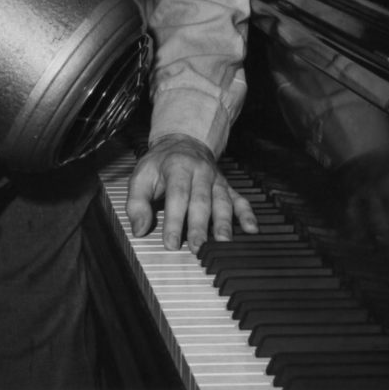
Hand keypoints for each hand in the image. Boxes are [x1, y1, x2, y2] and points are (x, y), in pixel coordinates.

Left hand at [125, 134, 257, 252]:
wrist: (183, 142)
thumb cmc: (160, 164)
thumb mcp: (141, 175)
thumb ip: (137, 203)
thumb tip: (140, 229)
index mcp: (178, 167)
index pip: (177, 195)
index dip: (174, 220)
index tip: (171, 243)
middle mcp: (200, 172)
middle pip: (201, 201)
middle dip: (200, 226)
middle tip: (197, 247)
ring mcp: (216, 180)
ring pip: (222, 202)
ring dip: (224, 223)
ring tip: (223, 242)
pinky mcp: (227, 186)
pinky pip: (240, 199)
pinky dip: (247, 214)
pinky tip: (251, 229)